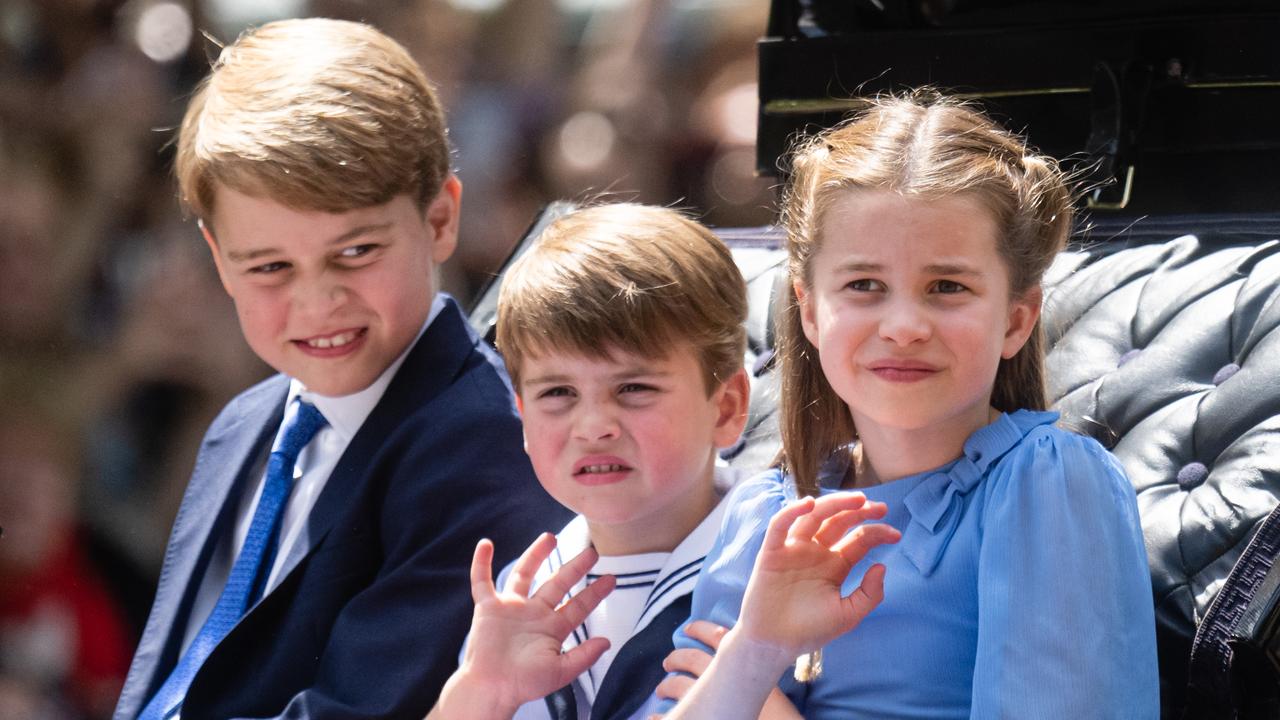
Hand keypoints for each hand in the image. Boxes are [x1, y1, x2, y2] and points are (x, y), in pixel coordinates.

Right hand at [429, 534, 614, 719]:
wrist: (492, 688)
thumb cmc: (524, 684)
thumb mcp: (560, 672)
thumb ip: (584, 656)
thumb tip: (607, 642)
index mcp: (552, 628)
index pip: (578, 605)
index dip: (595, 592)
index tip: (612, 578)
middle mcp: (533, 613)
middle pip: (557, 583)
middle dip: (574, 567)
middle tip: (591, 551)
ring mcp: (510, 608)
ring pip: (525, 574)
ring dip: (536, 554)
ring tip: (550, 537)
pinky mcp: (488, 607)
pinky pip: (482, 581)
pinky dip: (481, 563)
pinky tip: (486, 544)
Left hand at [654, 621, 801, 719]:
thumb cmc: (780, 711)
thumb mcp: (770, 680)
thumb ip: (754, 664)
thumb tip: (742, 655)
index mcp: (739, 660)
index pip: (714, 635)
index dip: (699, 628)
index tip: (688, 628)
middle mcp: (719, 674)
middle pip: (690, 657)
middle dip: (676, 657)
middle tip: (668, 663)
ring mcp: (707, 697)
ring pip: (677, 684)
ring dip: (665, 686)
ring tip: (661, 690)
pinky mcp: (700, 716)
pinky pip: (672, 714)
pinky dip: (660, 716)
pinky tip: (654, 717)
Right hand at [736, 493, 900, 660]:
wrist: (774, 644)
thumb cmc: (810, 631)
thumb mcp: (848, 615)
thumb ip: (869, 594)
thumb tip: (882, 566)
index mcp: (835, 565)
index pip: (858, 540)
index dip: (877, 533)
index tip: (896, 534)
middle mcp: (816, 552)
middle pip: (839, 522)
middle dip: (860, 511)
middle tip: (880, 507)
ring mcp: (794, 550)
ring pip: (814, 517)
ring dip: (834, 504)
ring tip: (856, 499)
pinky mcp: (772, 552)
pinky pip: (780, 525)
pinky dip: (792, 511)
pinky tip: (809, 504)